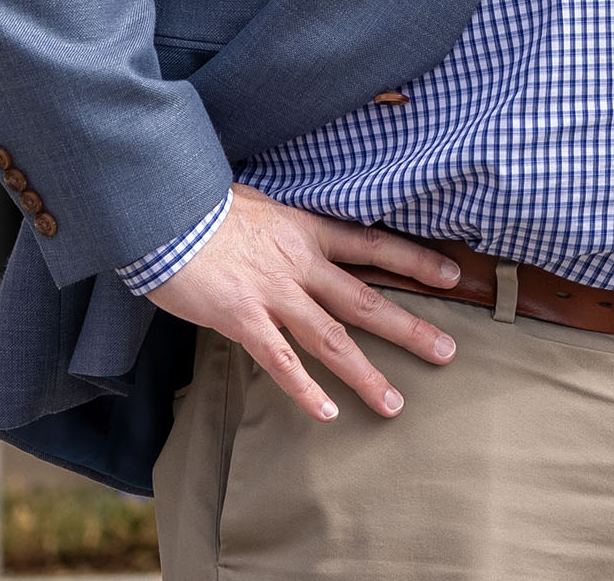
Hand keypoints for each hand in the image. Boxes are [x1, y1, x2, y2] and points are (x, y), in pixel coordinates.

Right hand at [141, 185, 464, 422]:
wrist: (162, 211)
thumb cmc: (201, 203)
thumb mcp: (256, 200)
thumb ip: (281, 221)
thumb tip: (289, 225)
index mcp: (306, 229)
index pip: (372, 245)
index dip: (414, 260)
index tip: (451, 273)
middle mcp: (299, 263)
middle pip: (365, 299)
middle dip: (409, 327)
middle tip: (447, 351)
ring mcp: (273, 292)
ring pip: (331, 338)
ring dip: (364, 374)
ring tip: (393, 403)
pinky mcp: (242, 317)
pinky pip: (280, 360)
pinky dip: (304, 389)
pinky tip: (326, 413)